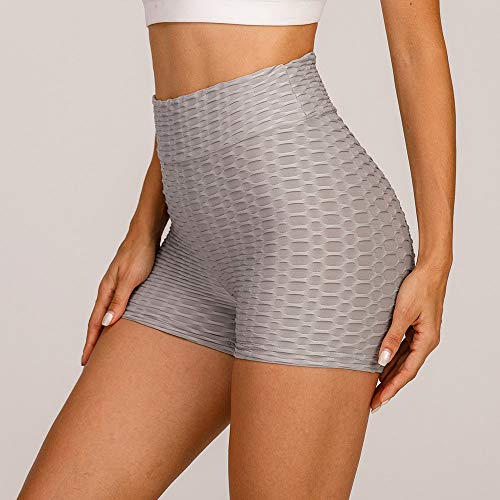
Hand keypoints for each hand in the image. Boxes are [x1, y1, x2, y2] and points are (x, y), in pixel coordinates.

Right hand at [81, 235, 157, 364]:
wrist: (146, 234)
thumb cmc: (140, 254)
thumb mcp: (131, 279)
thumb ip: (120, 300)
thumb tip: (108, 323)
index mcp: (106, 290)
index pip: (96, 322)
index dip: (91, 343)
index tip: (86, 360)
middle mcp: (108, 289)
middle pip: (98, 321)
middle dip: (93, 341)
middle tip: (90, 361)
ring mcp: (116, 286)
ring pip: (107, 314)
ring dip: (104, 331)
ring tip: (104, 348)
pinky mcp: (126, 283)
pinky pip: (116, 306)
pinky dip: (114, 319)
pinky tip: (120, 323)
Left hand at [370, 262, 449, 412]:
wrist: (430, 271)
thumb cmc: (419, 288)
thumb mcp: (403, 313)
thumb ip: (392, 337)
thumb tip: (382, 360)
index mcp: (427, 341)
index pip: (407, 372)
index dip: (392, 388)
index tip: (378, 401)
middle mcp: (426, 341)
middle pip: (405, 370)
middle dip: (388, 386)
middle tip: (372, 402)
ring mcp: (421, 335)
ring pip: (403, 361)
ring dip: (390, 375)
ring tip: (374, 389)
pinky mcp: (415, 328)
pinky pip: (403, 349)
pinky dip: (392, 359)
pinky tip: (381, 365)